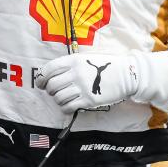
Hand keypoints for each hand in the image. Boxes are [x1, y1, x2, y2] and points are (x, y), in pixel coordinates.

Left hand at [35, 51, 167, 113]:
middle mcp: (76, 73)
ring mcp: (82, 87)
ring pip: (59, 97)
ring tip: (63, 98)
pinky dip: (64, 108)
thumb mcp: (86, 58)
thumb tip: (52, 74)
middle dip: (49, 90)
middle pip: (52, 85)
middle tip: (53, 92)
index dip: (41, 78)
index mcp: (73, 60)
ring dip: (58, 99)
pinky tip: (68, 106)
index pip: (49, 69)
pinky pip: (68, 107)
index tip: (40, 83)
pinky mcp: (89, 100)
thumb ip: (70, 65)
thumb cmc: (106, 65)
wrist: (127, 74)